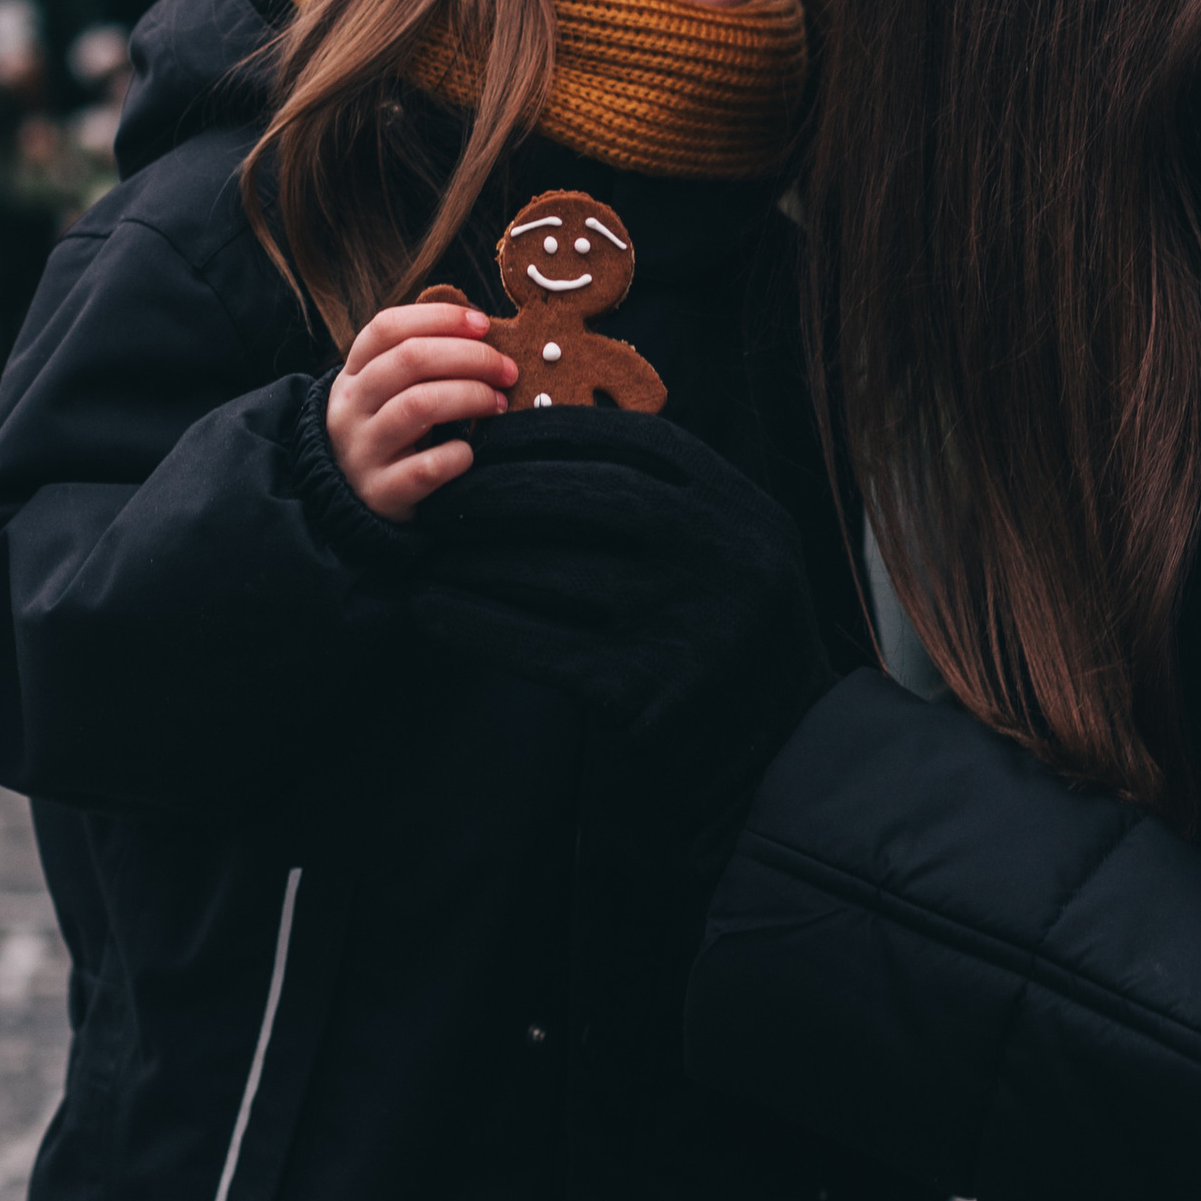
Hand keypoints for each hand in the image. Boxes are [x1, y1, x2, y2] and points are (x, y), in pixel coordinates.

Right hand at [325, 301, 516, 522]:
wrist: (351, 502)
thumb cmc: (385, 434)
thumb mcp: (383, 393)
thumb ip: (417, 362)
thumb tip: (478, 329)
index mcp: (352, 374)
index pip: (388, 327)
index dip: (440, 318)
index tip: (483, 324)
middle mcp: (351, 408)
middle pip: (410, 359)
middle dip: (470, 357)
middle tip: (506, 370)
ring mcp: (363, 450)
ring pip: (419, 405)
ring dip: (470, 396)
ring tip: (498, 403)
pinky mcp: (382, 491)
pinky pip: (427, 466)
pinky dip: (458, 454)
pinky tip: (470, 451)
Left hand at [413, 412, 833, 781]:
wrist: (773, 767)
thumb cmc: (720, 645)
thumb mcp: (725, 556)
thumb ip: (664, 501)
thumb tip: (542, 444)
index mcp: (742, 511)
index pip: (633, 441)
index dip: (546, 433)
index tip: (482, 439)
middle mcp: (724, 557)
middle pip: (588, 492)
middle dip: (499, 487)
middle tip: (440, 500)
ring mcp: (686, 626)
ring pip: (550, 567)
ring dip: (472, 557)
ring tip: (427, 556)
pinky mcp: (644, 696)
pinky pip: (533, 642)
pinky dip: (472, 620)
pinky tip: (433, 611)